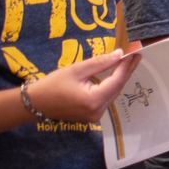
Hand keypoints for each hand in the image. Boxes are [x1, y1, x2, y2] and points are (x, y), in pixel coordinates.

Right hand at [26, 48, 140, 122]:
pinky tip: (116, 74)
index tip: (135, 52)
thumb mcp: (76, 70)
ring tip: (128, 62)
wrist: (34, 104)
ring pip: (113, 93)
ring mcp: (95, 116)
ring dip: (120, 78)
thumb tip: (119, 54)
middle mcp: (97, 111)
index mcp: (93, 100)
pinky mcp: (92, 115)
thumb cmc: (51, 85)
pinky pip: (106, 98)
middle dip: (126, 70)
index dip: (126, 66)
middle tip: (135, 54)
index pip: (116, 80)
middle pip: (117, 88)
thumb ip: (100, 63)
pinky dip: (111, 86)